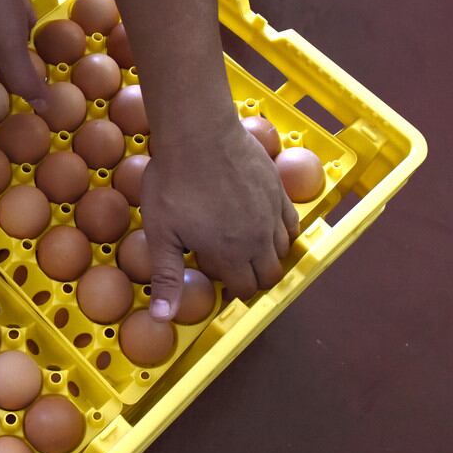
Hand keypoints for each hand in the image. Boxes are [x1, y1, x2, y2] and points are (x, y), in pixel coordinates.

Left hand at [140, 121, 299, 320]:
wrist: (198, 133)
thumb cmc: (173, 182)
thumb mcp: (160, 233)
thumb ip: (167, 276)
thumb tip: (163, 318)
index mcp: (232, 254)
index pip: (246, 289)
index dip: (232, 289)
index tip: (216, 277)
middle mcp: (260, 238)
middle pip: (270, 274)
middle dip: (253, 277)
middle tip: (229, 265)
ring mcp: (273, 212)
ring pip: (284, 249)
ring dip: (267, 254)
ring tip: (242, 244)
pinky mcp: (278, 188)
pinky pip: (291, 221)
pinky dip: (281, 230)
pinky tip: (260, 222)